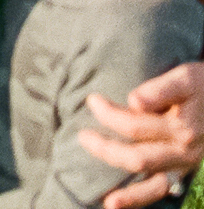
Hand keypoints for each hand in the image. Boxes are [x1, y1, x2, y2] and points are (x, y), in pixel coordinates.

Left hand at [79, 58, 203, 205]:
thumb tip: (133, 101)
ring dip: (128, 193)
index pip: (134, 125)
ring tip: (107, 201)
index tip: (92, 101)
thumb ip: (161, 89)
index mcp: (180, 128)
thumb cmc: (202, 85)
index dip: (109, 114)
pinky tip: (118, 203)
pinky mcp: (184, 173)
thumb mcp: (185, 78)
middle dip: (107, 149)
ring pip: (152, 186)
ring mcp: (184, 167)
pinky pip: (161, 191)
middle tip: (82, 136)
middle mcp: (183, 153)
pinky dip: (141, 199)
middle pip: (138, 158)